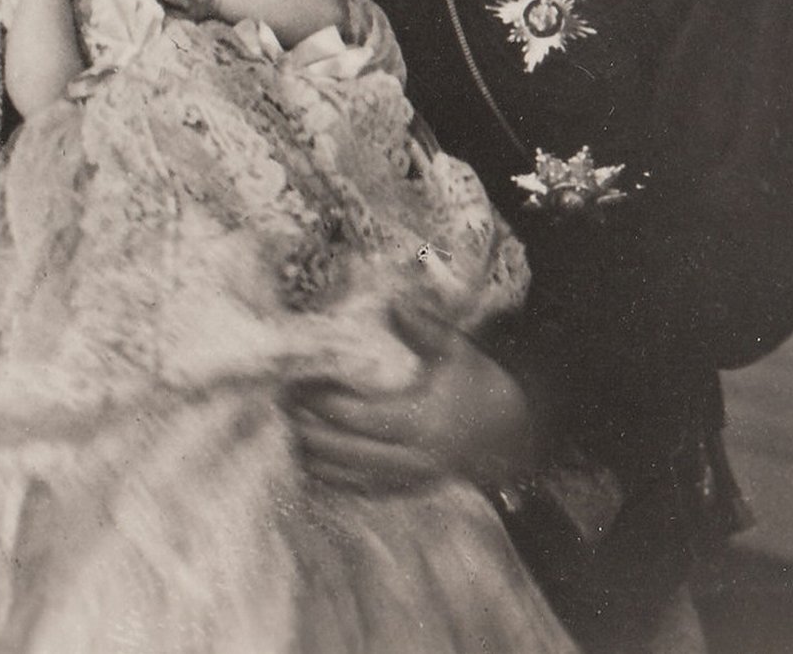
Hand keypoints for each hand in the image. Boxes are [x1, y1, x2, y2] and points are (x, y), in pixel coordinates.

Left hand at [285, 299, 530, 496]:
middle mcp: (412, 457)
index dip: (323, 403)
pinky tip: (312, 463)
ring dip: (317, 457)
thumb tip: (393, 304)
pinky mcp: (409, 488)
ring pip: (351, 476)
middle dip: (309, 431)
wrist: (513, 432)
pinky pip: (364, 489)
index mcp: (421, 422)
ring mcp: (410, 478)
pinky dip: (336, 478)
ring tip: (286, 432)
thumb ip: (424, 328)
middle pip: (346, 451)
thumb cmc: (479, 383)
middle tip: (279, 406)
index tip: (296, 384)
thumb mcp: (457, 351)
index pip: (358, 417)